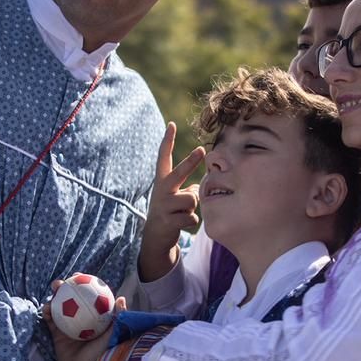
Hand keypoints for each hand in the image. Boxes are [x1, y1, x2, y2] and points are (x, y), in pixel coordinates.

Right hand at [47, 280, 123, 360]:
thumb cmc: (102, 357)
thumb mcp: (112, 335)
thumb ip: (118, 318)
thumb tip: (122, 298)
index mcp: (94, 316)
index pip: (88, 295)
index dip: (83, 283)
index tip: (80, 275)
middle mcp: (80, 319)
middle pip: (70, 298)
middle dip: (65, 286)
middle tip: (63, 282)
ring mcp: (67, 326)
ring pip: (58, 307)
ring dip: (54, 297)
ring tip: (53, 292)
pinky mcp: (56, 335)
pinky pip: (50, 321)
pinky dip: (47, 313)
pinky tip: (47, 308)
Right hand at [138, 123, 203, 282]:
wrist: (156, 236)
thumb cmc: (170, 209)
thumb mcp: (175, 195)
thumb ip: (189, 186)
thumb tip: (204, 184)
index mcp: (162, 180)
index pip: (163, 156)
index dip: (168, 140)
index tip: (172, 124)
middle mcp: (161, 190)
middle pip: (179, 173)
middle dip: (190, 162)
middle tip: (202, 150)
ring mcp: (164, 206)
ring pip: (192, 199)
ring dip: (192, 207)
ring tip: (182, 212)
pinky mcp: (169, 221)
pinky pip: (192, 217)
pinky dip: (192, 221)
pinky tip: (181, 224)